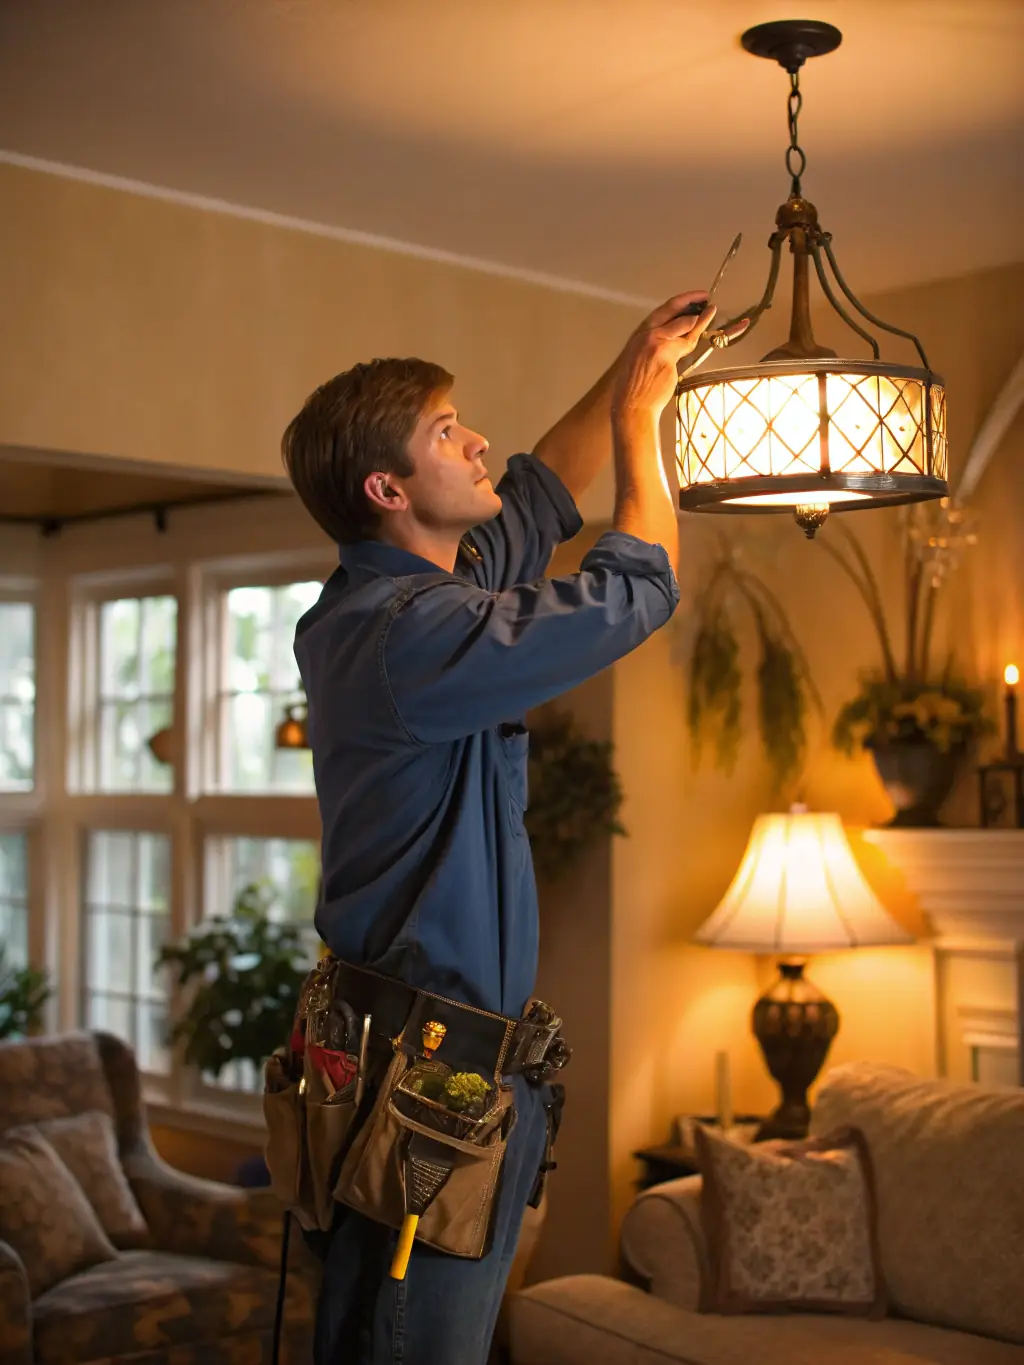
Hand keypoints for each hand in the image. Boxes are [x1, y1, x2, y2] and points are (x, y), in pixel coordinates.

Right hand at [611, 291, 747, 423]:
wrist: (631, 405)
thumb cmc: (635, 387)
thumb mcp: (640, 358)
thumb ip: (656, 344)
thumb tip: (678, 336)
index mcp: (639, 335)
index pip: (662, 311)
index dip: (680, 302)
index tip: (693, 297)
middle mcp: (646, 335)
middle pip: (672, 310)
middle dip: (691, 300)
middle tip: (706, 297)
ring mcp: (656, 344)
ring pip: (683, 326)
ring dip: (700, 319)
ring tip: (711, 313)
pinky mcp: (666, 355)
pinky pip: (686, 345)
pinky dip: (696, 339)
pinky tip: (701, 336)